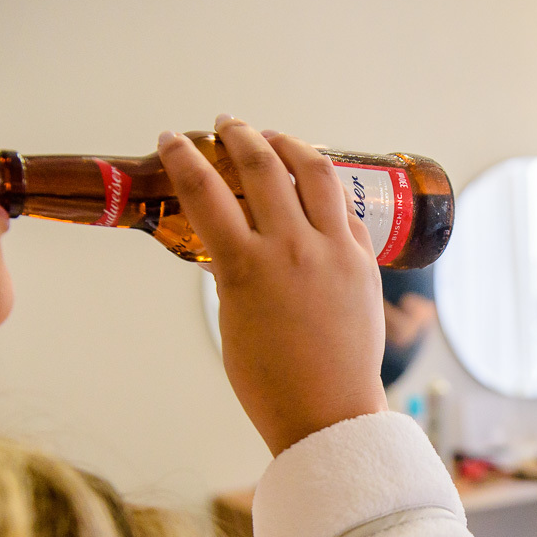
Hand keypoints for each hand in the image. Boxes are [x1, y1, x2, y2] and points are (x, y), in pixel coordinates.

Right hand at [158, 116, 387, 455]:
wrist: (327, 412)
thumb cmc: (270, 381)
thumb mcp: (232, 319)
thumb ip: (235, 272)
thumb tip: (240, 239)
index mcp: (245, 267)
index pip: (204, 192)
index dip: (182, 158)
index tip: (172, 140)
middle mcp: (291, 248)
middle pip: (262, 166)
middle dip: (239, 135)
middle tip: (226, 125)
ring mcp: (334, 251)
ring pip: (315, 172)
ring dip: (290, 145)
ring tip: (275, 138)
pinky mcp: (364, 262)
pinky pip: (346, 209)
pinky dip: (326, 190)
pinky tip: (316, 186)